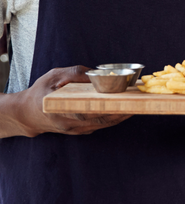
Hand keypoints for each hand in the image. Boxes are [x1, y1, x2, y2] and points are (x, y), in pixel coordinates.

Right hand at [15, 66, 131, 137]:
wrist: (26, 114)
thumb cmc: (40, 92)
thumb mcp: (54, 76)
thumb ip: (75, 73)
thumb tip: (96, 72)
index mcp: (63, 110)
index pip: (90, 111)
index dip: (109, 108)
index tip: (125, 101)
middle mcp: (70, 123)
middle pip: (101, 120)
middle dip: (121, 112)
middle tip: (138, 102)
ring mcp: (75, 129)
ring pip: (102, 124)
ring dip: (120, 116)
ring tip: (137, 105)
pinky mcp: (79, 130)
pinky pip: (99, 125)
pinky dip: (113, 118)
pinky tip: (124, 109)